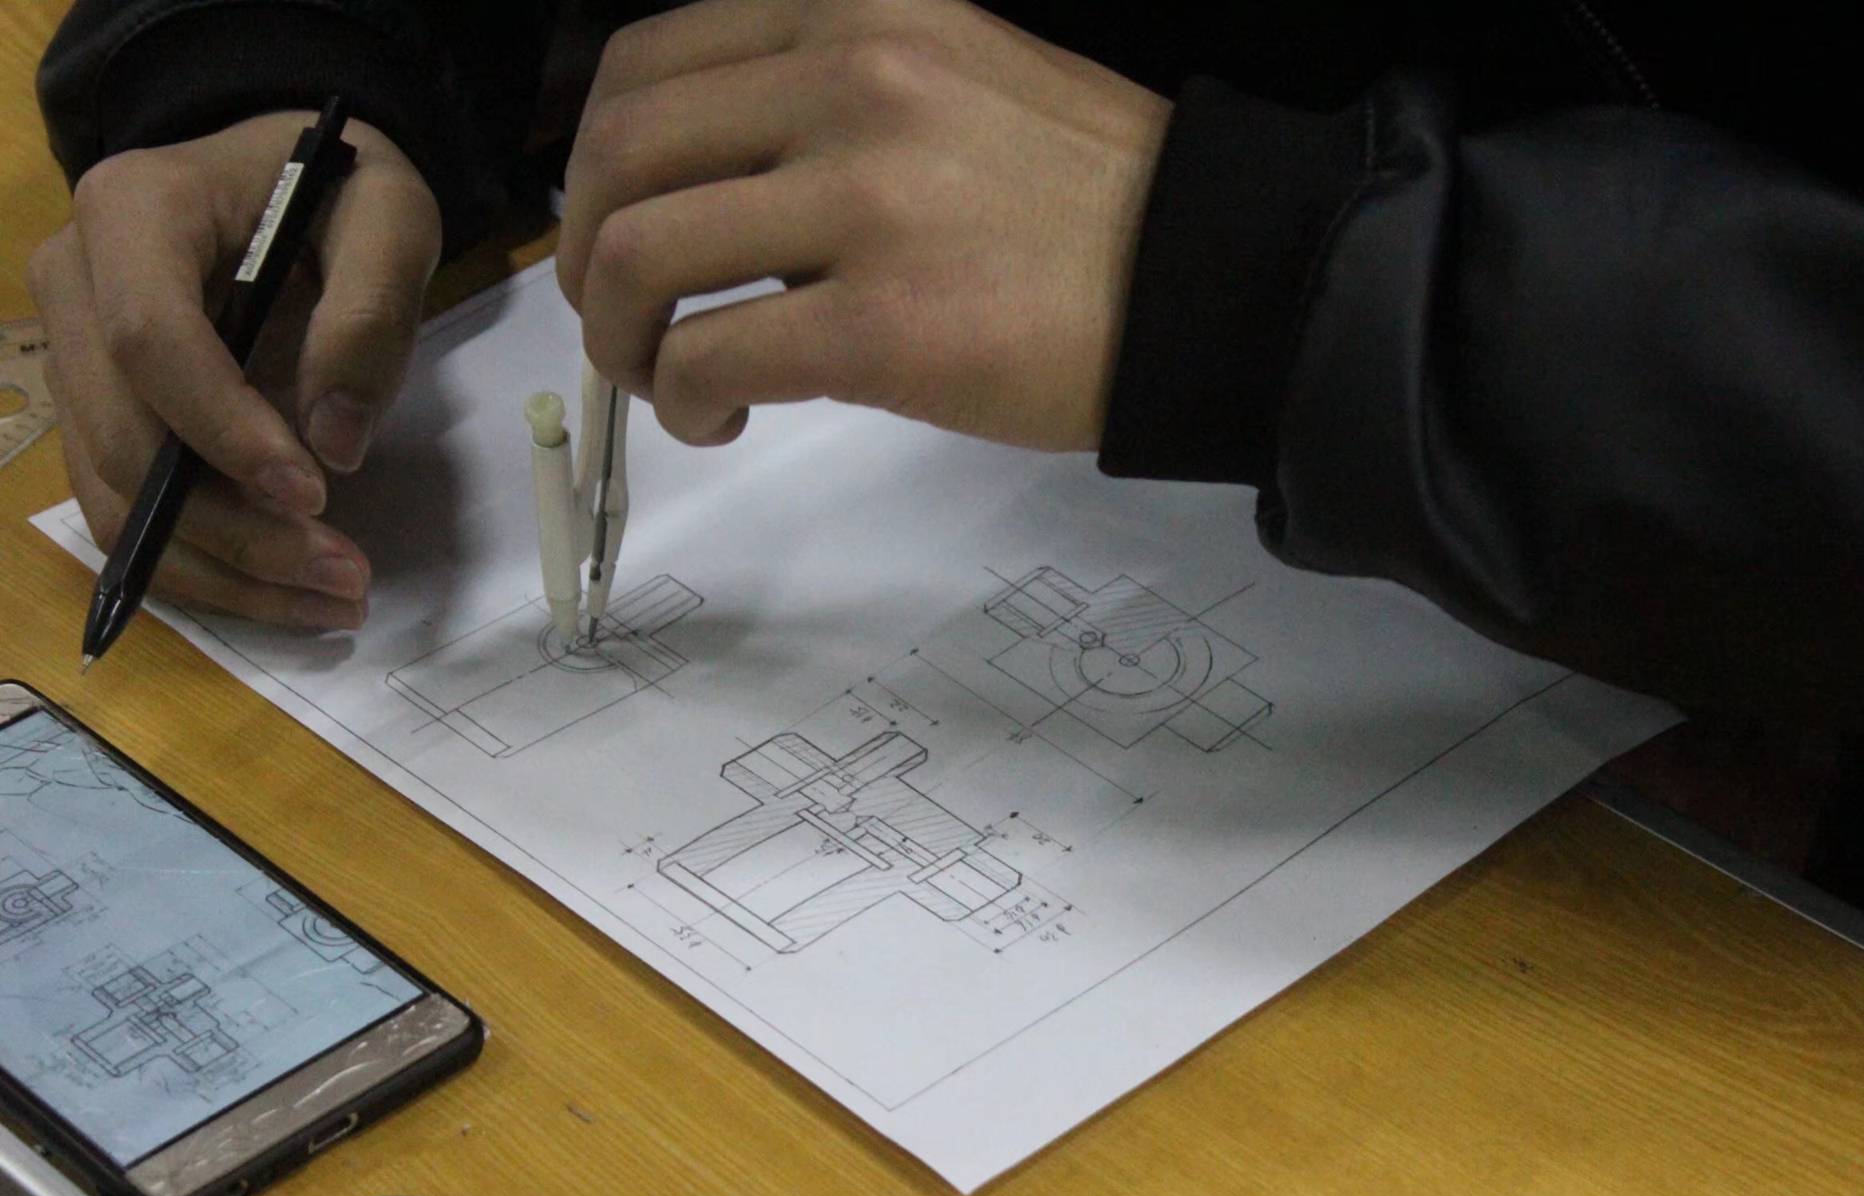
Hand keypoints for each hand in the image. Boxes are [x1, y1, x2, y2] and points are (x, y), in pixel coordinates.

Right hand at [28, 112, 440, 627]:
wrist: (290, 177)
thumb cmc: (341, 188)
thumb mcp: (390, 217)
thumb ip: (370, 314)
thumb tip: (335, 443)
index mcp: (134, 211)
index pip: (149, 340)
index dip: (224, 431)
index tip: (315, 494)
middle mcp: (74, 280)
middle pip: (124, 437)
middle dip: (233, 528)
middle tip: (345, 576)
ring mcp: (71, 351)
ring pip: (113, 495)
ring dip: (221, 569)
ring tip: (330, 598)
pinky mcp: (96, 409)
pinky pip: (126, 508)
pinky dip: (204, 565)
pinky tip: (285, 591)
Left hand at [557, 0, 1170, 450]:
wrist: (1206, 277)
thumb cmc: (1088, 200)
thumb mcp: (955, 74)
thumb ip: (830, 89)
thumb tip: (711, 183)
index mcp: (857, 14)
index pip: (644, 63)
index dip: (591, 162)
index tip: (610, 226)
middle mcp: (849, 82)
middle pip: (617, 160)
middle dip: (584, 259)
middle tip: (618, 321)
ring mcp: (865, 202)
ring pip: (638, 256)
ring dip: (618, 337)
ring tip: (662, 378)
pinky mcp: (884, 323)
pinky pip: (709, 357)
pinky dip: (681, 400)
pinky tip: (719, 415)